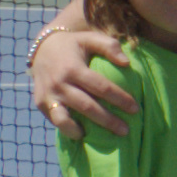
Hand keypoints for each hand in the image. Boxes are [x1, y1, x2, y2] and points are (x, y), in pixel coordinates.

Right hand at [32, 19, 141, 135]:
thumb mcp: (90, 38)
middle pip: (87, 107)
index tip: (135, 109)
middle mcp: (59, 83)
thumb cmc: (73, 45)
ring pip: (65, 120)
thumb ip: (109, 47)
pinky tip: (83, 133)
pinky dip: (68, 130)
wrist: (42, 48)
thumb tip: (126, 63)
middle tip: (125, 130)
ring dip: (83, 131)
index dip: (119, 99)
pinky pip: (56, 121)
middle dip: (108, 121)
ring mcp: (48, 95)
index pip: (101, 87)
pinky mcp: (40, 104)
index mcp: (73, 68)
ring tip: (99, 138)